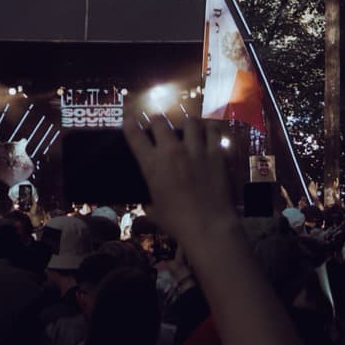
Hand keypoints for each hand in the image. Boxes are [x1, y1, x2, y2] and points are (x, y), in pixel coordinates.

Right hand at [121, 114, 237, 245]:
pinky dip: (210, 130)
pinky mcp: (216, 153)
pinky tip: (209, 131)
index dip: (129, 124)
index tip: (129, 118)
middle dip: (157, 122)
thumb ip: (149, 203)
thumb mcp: (155, 213)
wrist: (209, 226)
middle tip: (159, 126)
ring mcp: (196, 150)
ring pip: (190, 122)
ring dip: (186, 124)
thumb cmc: (178, 223)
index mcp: (152, 165)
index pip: (135, 136)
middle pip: (160, 122)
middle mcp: (172, 151)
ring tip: (188, 127)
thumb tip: (148, 202)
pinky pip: (213, 131)